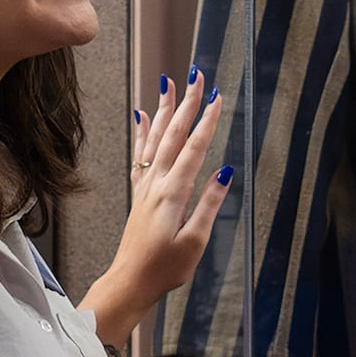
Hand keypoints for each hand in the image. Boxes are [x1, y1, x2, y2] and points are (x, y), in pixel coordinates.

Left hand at [81, 71, 235, 343]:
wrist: (129, 281)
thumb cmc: (164, 268)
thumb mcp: (195, 241)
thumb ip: (209, 204)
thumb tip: (226, 171)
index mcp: (173, 193)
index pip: (194, 150)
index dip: (207, 122)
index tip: (218, 97)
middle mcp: (157, 184)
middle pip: (174, 135)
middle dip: (187, 104)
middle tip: (196, 75)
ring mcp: (145, 187)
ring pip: (156, 139)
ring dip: (165, 110)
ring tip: (168, 83)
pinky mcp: (140, 195)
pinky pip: (141, 155)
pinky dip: (142, 133)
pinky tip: (142, 115)